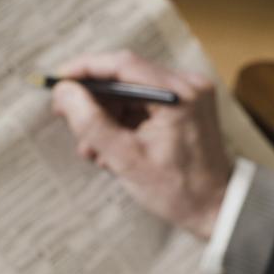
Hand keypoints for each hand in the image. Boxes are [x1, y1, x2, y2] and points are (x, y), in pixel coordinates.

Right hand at [52, 51, 232, 238]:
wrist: (216, 208)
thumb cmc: (176, 189)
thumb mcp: (125, 159)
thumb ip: (91, 122)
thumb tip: (64, 92)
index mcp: (179, 95)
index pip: (123, 65)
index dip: (85, 69)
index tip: (57, 80)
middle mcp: (188, 85)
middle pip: (127, 77)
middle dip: (95, 100)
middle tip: (66, 117)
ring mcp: (190, 94)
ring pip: (133, 91)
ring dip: (107, 115)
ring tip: (91, 148)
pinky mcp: (187, 105)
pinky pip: (146, 103)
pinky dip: (125, 121)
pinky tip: (111, 147)